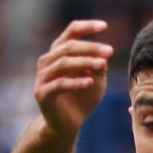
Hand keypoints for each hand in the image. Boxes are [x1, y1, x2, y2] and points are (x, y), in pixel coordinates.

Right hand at [36, 20, 112, 135]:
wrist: (67, 126)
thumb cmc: (82, 100)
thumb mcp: (97, 80)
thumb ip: (99, 66)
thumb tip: (105, 53)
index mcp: (59, 53)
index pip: (71, 32)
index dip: (86, 27)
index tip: (105, 26)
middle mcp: (47, 61)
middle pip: (69, 46)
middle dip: (91, 47)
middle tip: (110, 51)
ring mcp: (42, 77)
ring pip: (64, 63)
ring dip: (85, 62)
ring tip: (103, 64)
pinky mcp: (42, 94)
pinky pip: (59, 84)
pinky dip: (75, 82)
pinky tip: (89, 82)